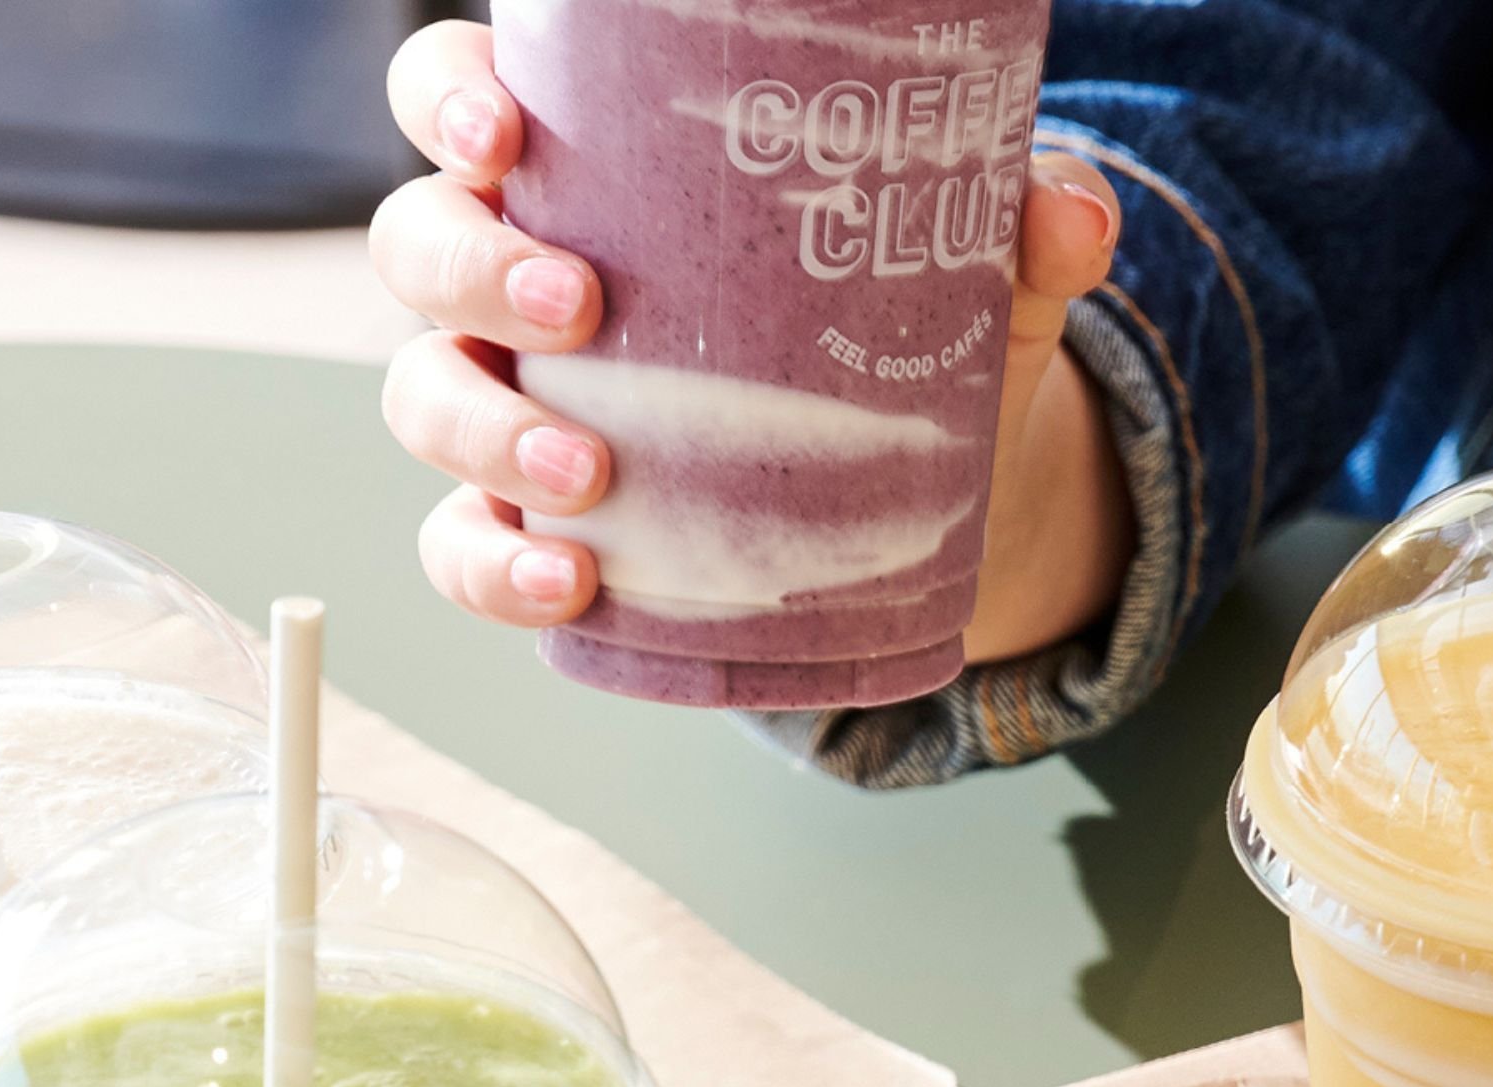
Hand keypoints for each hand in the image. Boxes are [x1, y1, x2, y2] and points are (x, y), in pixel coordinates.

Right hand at [372, 20, 1133, 664]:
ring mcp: (517, 398)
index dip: (452, 102)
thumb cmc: (897, 326)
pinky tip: (568, 580)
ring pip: (424, 393)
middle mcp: (527, 274)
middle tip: (578, 305)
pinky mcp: (539, 518)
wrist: (936, 491)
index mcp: (595, 172)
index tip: (507, 136)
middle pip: (422, 241)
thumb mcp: (970, 269)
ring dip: (484, 428)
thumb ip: (1017, 226)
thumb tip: (1070, 213)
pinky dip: (495, 565)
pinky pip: (464, 542)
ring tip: (585, 472)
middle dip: (473, 270)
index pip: (465, 99)